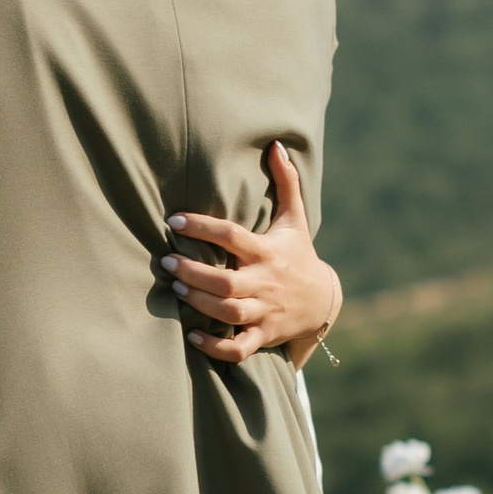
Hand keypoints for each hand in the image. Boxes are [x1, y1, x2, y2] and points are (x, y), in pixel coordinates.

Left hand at [161, 145, 342, 367]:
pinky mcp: (263, 335)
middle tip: (169, 261)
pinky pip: (238, 348)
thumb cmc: (298, 254)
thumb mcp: (295, 219)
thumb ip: (286, 182)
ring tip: (175, 289)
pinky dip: (215, 347)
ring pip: (229, 313)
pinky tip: (191, 336)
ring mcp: (264, 311)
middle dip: (195, 273)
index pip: (232, 237)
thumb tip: (276, 145)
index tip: (175, 219)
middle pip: (227, 283)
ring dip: (200, 304)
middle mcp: (265, 282)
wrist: (323, 301)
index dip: (203, 227)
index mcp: (267, 252)